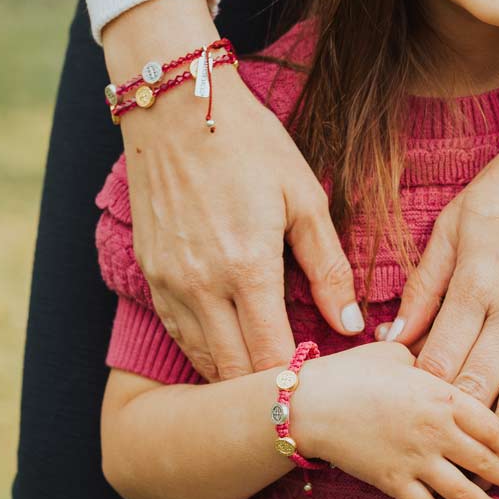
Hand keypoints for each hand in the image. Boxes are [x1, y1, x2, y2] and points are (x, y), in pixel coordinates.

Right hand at [106, 0, 360, 381]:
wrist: (175, 109)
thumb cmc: (250, 144)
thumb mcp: (304, 196)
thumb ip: (328, 266)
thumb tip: (349, 324)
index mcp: (247, 269)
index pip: (274, 358)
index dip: (302, 379)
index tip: (329, 381)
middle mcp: (201, 287)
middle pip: (236, 374)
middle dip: (272, 389)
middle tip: (308, 388)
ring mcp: (169, 284)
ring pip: (203, 362)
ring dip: (238, 376)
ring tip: (275, 375)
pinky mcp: (149, 276)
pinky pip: (179, 335)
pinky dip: (206, 352)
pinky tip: (234, 347)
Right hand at [292, 341, 498, 498]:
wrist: (312, 404)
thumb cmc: (354, 371)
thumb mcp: (399, 352)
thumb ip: (428, 358)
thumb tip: (446, 349)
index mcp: (443, 396)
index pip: (492, 425)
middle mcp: (436, 431)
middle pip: (485, 461)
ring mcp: (415, 460)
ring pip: (462, 491)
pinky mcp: (392, 482)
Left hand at [388, 67, 498, 459]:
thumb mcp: (457, 221)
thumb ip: (427, 281)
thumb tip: (394, 332)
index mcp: (475, 280)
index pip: (439, 359)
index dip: (422, 397)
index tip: (414, 419)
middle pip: (478, 385)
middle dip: (457, 427)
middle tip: (446, 455)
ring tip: (498, 466)